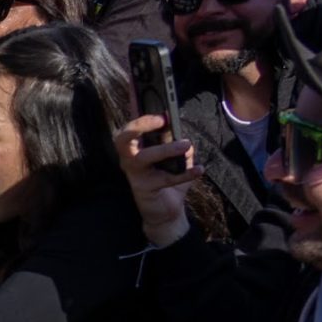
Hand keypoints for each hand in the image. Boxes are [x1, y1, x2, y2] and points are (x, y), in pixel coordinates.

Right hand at [113, 115, 193, 245]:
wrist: (166, 212)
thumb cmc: (168, 181)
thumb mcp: (175, 159)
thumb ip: (177, 146)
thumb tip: (184, 139)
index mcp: (135, 148)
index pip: (131, 128)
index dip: (140, 116)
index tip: (160, 109)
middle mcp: (129, 159)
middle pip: (123, 138)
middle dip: (139, 125)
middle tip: (161, 119)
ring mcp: (134, 174)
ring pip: (143, 157)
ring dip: (165, 149)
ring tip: (186, 145)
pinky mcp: (144, 189)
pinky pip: (164, 179)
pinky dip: (185, 174)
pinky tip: (199, 169)